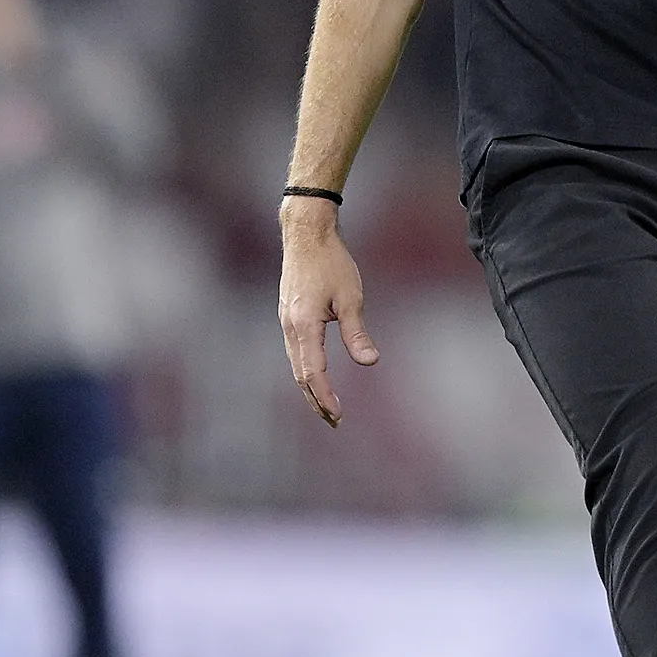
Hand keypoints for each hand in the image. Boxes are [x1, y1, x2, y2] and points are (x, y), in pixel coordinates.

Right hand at [277, 199, 376, 426]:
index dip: (325, 396)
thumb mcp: (350, 298)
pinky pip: (294, 351)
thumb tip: (370, 362)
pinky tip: (315, 375)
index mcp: (304, 325)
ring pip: (295, 364)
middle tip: (334, 421)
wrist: (306, 234)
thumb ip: (357, 333)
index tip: (338, 415)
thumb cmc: (331, 262)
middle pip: (300, 375)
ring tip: (325, 405)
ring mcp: (286, 321)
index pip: (313, 372)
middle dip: (316, 400)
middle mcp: (289, 327)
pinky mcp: (288, 316)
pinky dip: (305, 369)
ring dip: (310, 387)